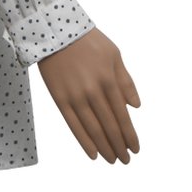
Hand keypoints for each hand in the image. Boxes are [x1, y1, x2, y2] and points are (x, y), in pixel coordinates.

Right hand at [36, 27, 140, 162]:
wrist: (56, 31)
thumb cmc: (88, 41)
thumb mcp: (114, 54)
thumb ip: (125, 81)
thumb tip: (135, 107)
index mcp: (109, 79)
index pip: (122, 116)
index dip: (129, 135)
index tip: (135, 148)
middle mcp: (93, 91)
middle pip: (109, 126)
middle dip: (119, 146)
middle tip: (126, 159)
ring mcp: (75, 96)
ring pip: (93, 129)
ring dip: (105, 148)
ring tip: (112, 160)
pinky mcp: (60, 98)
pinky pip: (73, 125)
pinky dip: (84, 142)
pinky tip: (93, 154)